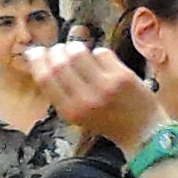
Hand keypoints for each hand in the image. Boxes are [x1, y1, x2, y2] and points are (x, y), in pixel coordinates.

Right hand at [27, 39, 162, 151]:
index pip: (45, 79)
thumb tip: (42, 60)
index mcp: (70, 111)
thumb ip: (61, 92)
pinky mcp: (123, 77)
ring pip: (79, 53)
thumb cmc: (107, 120)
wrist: (142, 131)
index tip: (36, 51)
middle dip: (55, 51)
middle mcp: (85, 99)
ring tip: (77, 49)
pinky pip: (102, 53)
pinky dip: (98, 52)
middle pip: (59, 64)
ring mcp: (105, 87)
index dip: (37, 61)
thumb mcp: (77, 114)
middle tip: (58, 48)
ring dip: (75, 47)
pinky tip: (100, 59)